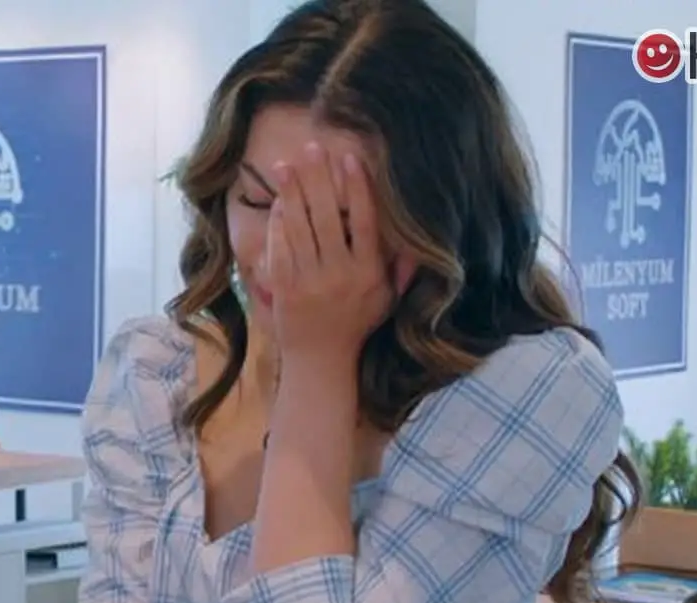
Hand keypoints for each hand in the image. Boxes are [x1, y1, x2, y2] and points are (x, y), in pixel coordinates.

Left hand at [259, 142, 395, 365]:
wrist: (322, 359)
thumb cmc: (357, 323)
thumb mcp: (388, 299)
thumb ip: (401, 269)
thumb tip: (420, 242)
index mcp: (368, 272)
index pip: (363, 221)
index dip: (356, 187)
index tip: (348, 158)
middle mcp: (340, 274)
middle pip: (327, 216)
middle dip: (317, 179)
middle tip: (310, 149)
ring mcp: (310, 281)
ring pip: (300, 228)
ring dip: (291, 193)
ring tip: (284, 166)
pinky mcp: (285, 289)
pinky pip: (280, 249)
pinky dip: (277, 224)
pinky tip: (277, 203)